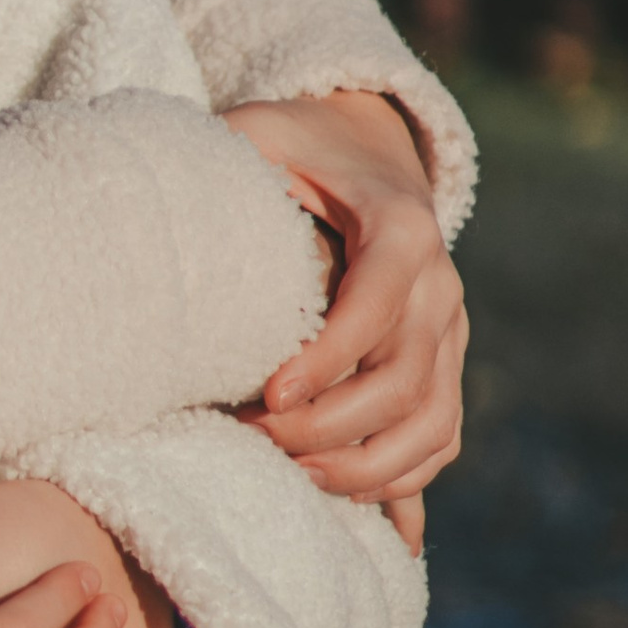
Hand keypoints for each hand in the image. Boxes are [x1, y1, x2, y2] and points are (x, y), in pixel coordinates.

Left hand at [223, 90, 466, 548]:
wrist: (366, 149)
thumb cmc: (298, 145)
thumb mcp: (262, 131)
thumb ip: (232, 154)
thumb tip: (177, 195)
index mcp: (402, 226)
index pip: (377, 303)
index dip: (327, 358)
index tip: (267, 394)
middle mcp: (441, 284)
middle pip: (404, 379)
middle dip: (331, 424)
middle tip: (257, 437)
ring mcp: (449, 330)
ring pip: (432, 422)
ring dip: (368, 465)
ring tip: (297, 476)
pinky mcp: (444, 363)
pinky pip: (440, 435)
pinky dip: (402, 477)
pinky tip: (346, 495)